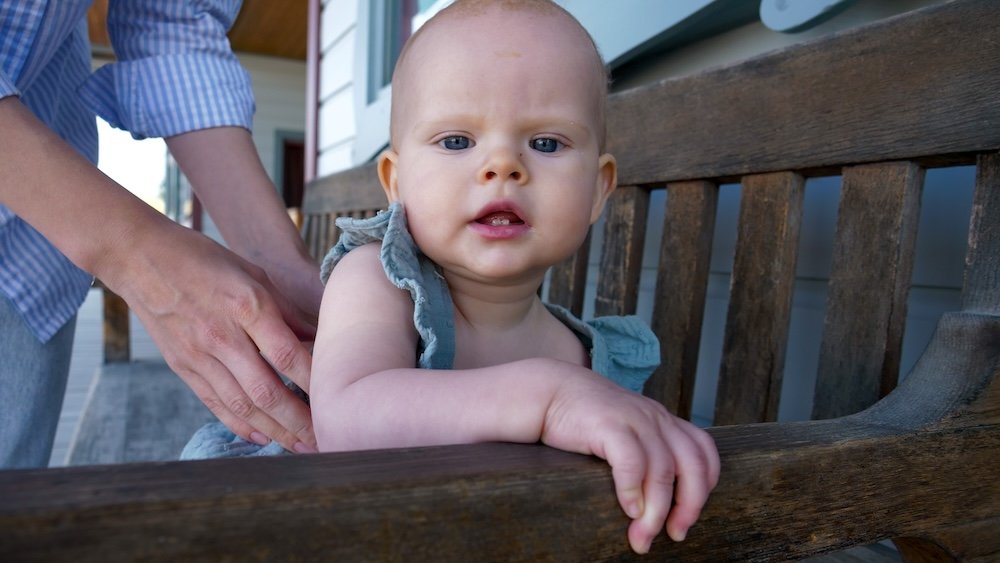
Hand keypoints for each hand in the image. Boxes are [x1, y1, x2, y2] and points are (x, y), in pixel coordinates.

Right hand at [110, 223, 316, 452]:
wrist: (139, 257)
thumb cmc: (203, 258)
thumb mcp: (253, 272)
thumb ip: (286, 310)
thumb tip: (321, 338)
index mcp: (246, 306)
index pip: (288, 356)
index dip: (315, 383)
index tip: (339, 400)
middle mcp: (222, 336)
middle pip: (266, 391)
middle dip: (299, 421)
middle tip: (326, 439)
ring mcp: (199, 355)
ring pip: (242, 404)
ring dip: (274, 431)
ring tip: (301, 447)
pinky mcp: (182, 366)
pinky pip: (215, 402)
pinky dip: (240, 424)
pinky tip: (262, 438)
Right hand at [541, 372, 719, 553]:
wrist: (549, 391)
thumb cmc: (585, 421)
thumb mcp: (626, 432)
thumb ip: (645, 453)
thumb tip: (655, 502)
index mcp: (663, 420)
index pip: (704, 451)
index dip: (705, 487)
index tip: (687, 517)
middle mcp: (655, 418)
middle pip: (692, 464)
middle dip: (689, 506)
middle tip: (675, 534)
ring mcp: (634, 419)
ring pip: (663, 470)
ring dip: (656, 511)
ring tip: (642, 535)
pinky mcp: (608, 423)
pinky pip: (631, 461)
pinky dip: (633, 490)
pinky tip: (628, 509)